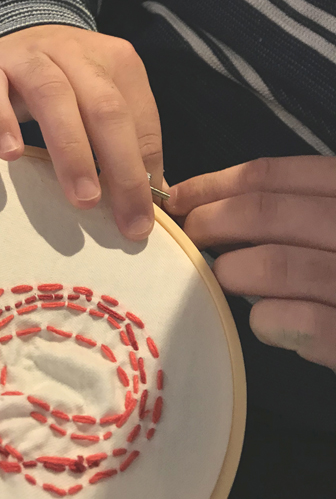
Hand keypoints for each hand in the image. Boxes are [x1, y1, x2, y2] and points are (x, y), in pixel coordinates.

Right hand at [0, 25, 162, 240]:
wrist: (15, 26)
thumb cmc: (66, 78)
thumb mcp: (101, 98)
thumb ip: (125, 139)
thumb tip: (147, 202)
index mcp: (117, 63)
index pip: (140, 119)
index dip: (145, 170)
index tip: (144, 218)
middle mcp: (76, 55)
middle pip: (105, 109)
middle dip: (120, 168)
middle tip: (125, 220)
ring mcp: (29, 59)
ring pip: (54, 97)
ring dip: (72, 151)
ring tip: (82, 198)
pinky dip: (0, 123)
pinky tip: (11, 154)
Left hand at [166, 156, 335, 370]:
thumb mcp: (333, 222)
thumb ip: (300, 211)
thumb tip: (222, 208)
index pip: (275, 175)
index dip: (214, 184)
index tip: (178, 198)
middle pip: (267, 214)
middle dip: (212, 223)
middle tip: (191, 238)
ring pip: (279, 265)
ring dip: (234, 272)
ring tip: (225, 279)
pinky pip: (304, 323)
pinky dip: (269, 320)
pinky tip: (263, 321)